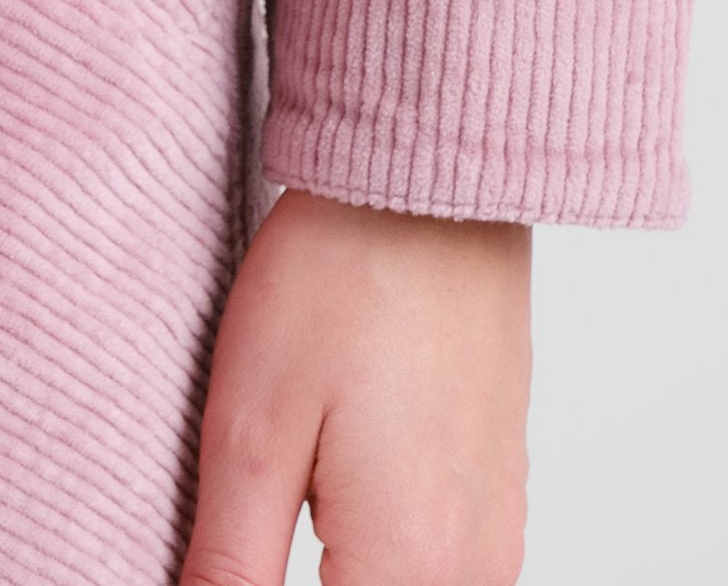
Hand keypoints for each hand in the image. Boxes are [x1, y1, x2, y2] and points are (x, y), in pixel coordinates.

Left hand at [177, 189, 531, 585]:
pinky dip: (388, 553)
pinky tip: (335, 492)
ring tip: (290, 493)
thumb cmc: (341, 279)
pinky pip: (447, 565)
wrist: (428, 181)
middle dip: (305, 575)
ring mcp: (496, 523)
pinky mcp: (500, 483)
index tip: (228, 556)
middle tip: (260, 506)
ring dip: (348, 569)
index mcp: (409, 566)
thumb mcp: (249, 429)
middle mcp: (472, 564)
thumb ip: (231, 563)